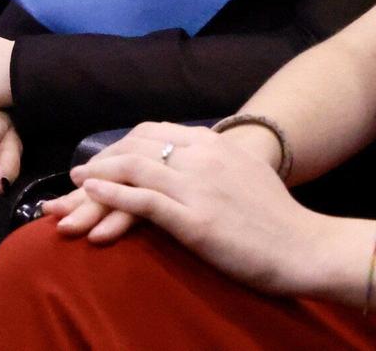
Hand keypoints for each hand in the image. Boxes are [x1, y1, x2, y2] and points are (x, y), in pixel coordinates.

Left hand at [57, 122, 327, 294]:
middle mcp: (205, 156)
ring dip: (97, 175)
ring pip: (135, 168)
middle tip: (78, 174)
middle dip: (103, 158)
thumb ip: (217, 161)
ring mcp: (199, 186)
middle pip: (138, 145)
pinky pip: (144, 200)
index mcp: (217, 143)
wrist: (301, 245)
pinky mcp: (195, 220)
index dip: (122, 144)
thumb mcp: (245, 171)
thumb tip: (190, 159)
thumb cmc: (274, 215)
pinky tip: (92, 193)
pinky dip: (112, 194)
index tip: (104, 160)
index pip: (154, 131)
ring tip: (74, 184)